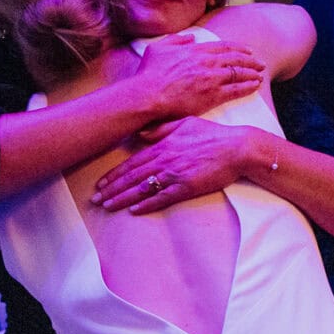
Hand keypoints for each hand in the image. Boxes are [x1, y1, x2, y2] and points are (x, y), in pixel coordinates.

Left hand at [93, 119, 257, 211]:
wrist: (237, 148)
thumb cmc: (214, 135)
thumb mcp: (185, 123)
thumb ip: (161, 129)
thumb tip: (142, 134)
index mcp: (163, 145)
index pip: (132, 163)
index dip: (114, 175)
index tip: (101, 184)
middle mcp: (165, 160)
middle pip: (132, 177)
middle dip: (111, 189)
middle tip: (96, 200)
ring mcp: (175, 174)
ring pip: (142, 188)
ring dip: (123, 198)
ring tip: (108, 207)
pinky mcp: (187, 187)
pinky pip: (162, 198)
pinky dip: (147, 204)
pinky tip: (134, 210)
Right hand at [132, 33, 262, 121]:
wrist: (148, 94)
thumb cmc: (149, 74)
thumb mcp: (158, 48)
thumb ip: (176, 40)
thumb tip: (190, 37)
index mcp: (195, 50)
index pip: (223, 47)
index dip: (238, 48)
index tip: (247, 51)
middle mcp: (206, 61)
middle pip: (235, 58)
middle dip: (250, 60)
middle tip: (259, 63)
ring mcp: (211, 78)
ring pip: (238, 73)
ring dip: (252, 73)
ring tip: (260, 74)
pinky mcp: (213, 95)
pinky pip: (236, 89)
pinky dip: (248, 86)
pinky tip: (255, 86)